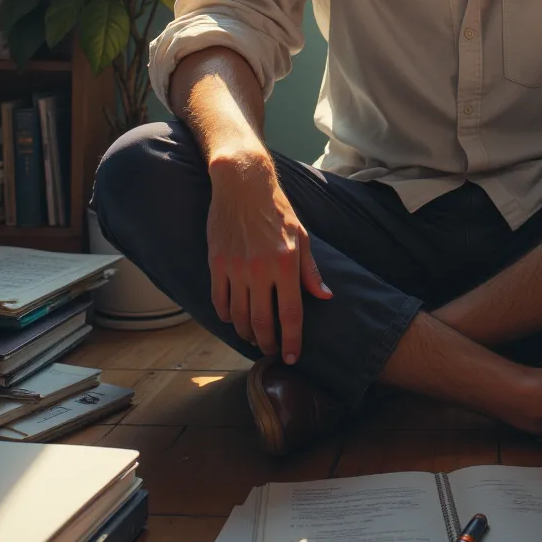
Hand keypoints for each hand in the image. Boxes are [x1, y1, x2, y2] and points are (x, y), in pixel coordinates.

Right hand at [206, 153, 331, 362]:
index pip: (291, 314)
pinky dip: (227, 316)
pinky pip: (220, 301)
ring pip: (240, 316)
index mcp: (286, 263)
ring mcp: (236, 268)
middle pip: (264, 322)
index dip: (293, 340)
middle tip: (272, 351)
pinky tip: (234, 320)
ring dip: (247, 334)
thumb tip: (324, 297)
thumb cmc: (276, 209)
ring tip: (254, 338)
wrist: (243, 184)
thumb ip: (310, 270)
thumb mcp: (301, 235)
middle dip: (269, 344)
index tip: (293, 357)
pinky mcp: (217, 264)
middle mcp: (260, 270)